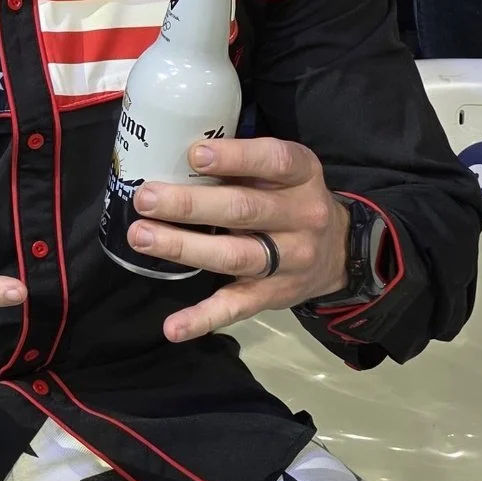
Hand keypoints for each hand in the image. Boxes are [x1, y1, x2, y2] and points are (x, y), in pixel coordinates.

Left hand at [128, 137, 350, 341]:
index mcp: (302, 175)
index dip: (235, 157)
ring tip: (142, 236)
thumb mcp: (281, 171)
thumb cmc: (290, 198)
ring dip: (184, 247)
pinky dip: (203, 319)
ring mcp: (289, 260)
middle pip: (244, 210)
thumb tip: (170, 153)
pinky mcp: (274, 296)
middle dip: (189, 204)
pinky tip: (173, 327)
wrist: (339, 251)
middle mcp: (301, 217)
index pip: (273, 161)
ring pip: (235, 255)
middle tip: (145, 198)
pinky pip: (237, 307)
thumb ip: (240, 164)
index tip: (194, 154)